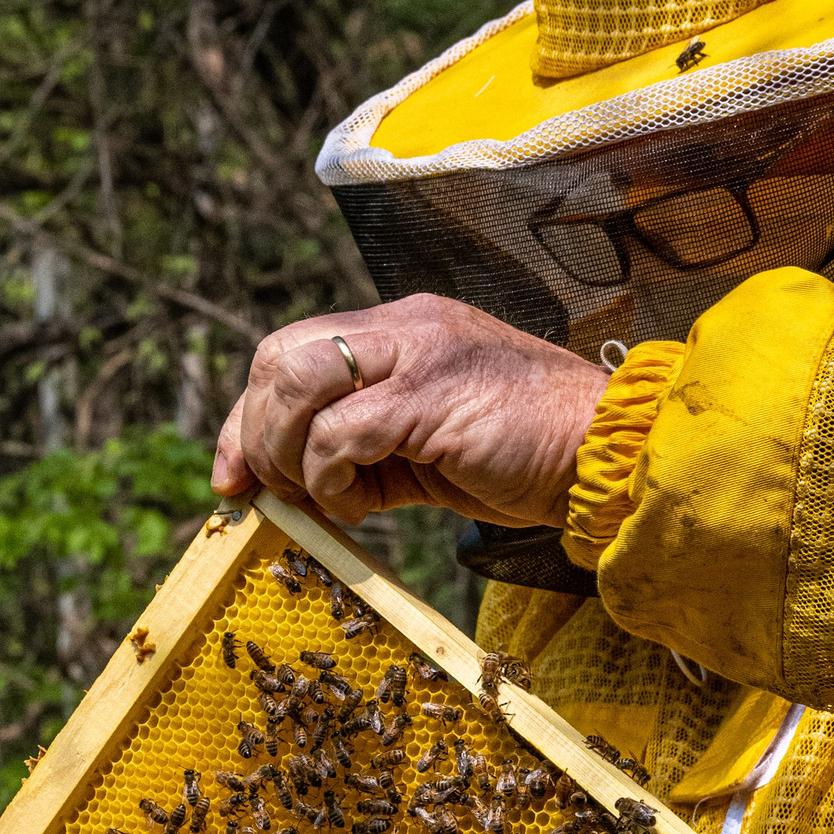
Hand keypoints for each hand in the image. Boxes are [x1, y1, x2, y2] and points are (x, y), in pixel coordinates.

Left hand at [212, 295, 609, 529]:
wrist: (598, 454)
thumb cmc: (519, 457)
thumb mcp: (421, 448)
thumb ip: (360, 450)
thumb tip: (291, 488)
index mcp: (396, 330)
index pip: (286, 353)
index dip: (244, 419)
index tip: (234, 480)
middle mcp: (401, 326)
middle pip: (277, 356)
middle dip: (258, 434)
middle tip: (286, 493)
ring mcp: (417, 353)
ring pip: (296, 382)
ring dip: (291, 454)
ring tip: (328, 498)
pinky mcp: (431, 395)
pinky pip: (340, 431)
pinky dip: (332, 479)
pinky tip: (362, 507)